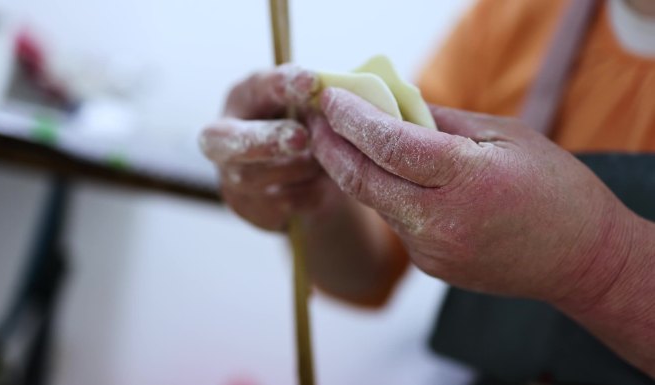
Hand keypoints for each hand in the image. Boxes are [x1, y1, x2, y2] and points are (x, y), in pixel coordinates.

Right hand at [200, 65, 332, 230]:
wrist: (303, 174)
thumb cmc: (305, 126)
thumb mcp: (310, 107)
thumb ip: (316, 103)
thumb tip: (336, 104)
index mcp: (244, 97)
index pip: (257, 87)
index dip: (282, 85)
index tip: (313, 82)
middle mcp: (224, 135)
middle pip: (230, 140)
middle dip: (266, 139)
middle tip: (302, 138)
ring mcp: (229, 175)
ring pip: (254, 177)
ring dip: (295, 169)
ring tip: (322, 162)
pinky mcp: (245, 206)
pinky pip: (275, 205)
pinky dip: (304, 195)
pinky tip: (321, 186)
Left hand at [309, 87, 638, 305]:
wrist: (581, 258)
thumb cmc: (554, 188)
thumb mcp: (506, 135)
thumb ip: (443, 121)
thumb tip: (394, 105)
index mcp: (466, 179)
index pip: (389, 144)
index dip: (352, 119)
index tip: (330, 98)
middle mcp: (441, 221)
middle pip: (364, 180)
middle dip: (330, 147)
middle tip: (314, 120)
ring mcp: (432, 250)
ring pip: (375, 202)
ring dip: (352, 170)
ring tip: (342, 140)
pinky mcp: (430, 267)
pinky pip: (396, 223)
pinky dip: (384, 195)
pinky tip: (386, 176)